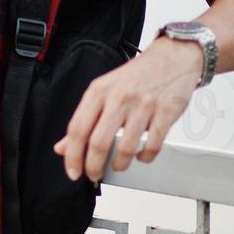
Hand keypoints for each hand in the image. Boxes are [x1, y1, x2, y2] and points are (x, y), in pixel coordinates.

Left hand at [52, 39, 203, 182]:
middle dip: (93, 166)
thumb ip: (84, 119)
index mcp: (98, 91)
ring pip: (125, 148)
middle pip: (98, 142)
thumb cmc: (135, 76)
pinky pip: (152, 145)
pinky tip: (141, 156)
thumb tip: (62, 147)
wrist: (171, 58)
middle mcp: (118, 98)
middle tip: (94, 175)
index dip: (72, 155)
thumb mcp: (103, 91)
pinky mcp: (165, 113)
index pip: (77, 129)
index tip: (73, 171)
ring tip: (117, 166)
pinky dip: (144, 157)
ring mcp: (143, 105)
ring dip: (119, 165)